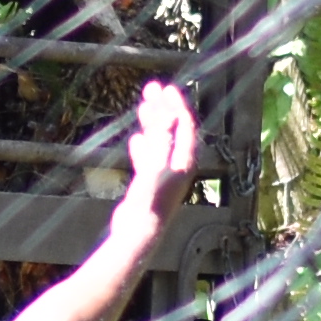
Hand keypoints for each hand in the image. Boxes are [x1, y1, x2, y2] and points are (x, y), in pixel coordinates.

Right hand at [112, 79, 200, 220]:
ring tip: (142, 106)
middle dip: (163, 108)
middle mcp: (178, 165)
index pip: (185, 124)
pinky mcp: (152, 183)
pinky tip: (135, 140)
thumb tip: (171, 116)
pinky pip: (150, 157)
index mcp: (184, 160)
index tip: (165, 88)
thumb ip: (163, 141)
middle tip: (151, 89)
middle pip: (174, 129)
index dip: (176, 104)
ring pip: (161, 141)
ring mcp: (165, 174)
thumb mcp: (155, 167)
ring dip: (153, 123)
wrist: (138, 232)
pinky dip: (144, 145)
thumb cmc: (149, 201)